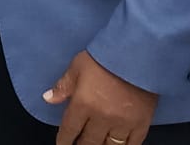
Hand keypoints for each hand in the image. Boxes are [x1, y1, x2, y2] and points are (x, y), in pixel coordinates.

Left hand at [44, 50, 158, 144]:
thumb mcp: (77, 66)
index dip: (64, 140)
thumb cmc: (106, 57)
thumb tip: (48, 98)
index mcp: (83, 104)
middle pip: (89, 142)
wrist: (138, 55)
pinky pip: (132, 144)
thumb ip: (63, 86)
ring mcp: (123, 123)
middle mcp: (102, 118)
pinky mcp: (141, 123)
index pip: (69, 130)